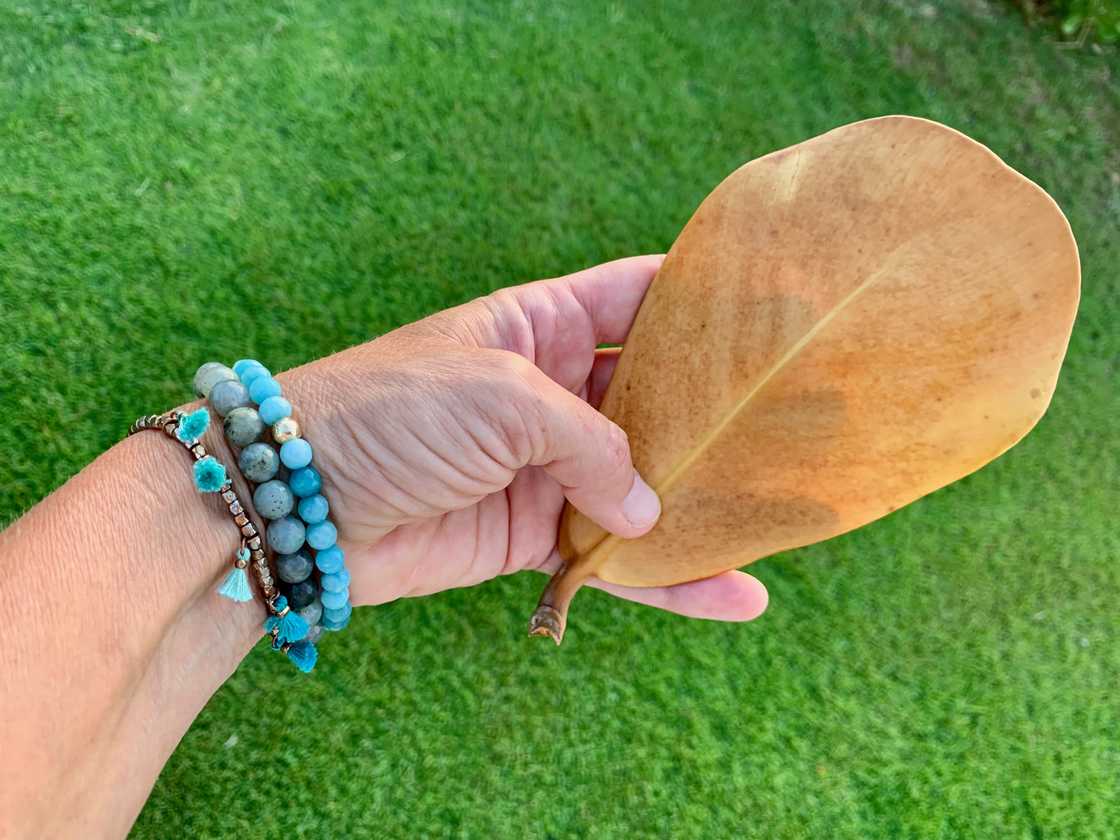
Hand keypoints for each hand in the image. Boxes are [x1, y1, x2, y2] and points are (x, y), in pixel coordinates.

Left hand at [281, 256, 767, 626]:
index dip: (707, 304)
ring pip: (645, 484)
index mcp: (544, 325)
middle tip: (800, 429)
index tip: (781, 316)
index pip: (642, 298)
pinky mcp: (535, 535)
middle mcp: (555, 392)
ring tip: (779, 518)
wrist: (300, 498)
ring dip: (702, 503)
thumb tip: (650, 510)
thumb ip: (592, 443)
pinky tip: (729, 593)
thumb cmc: (392, 410)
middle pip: (659, 397)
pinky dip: (665, 577)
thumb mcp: (502, 397)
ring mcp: (548, 466)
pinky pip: (614, 556)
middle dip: (719, 416)